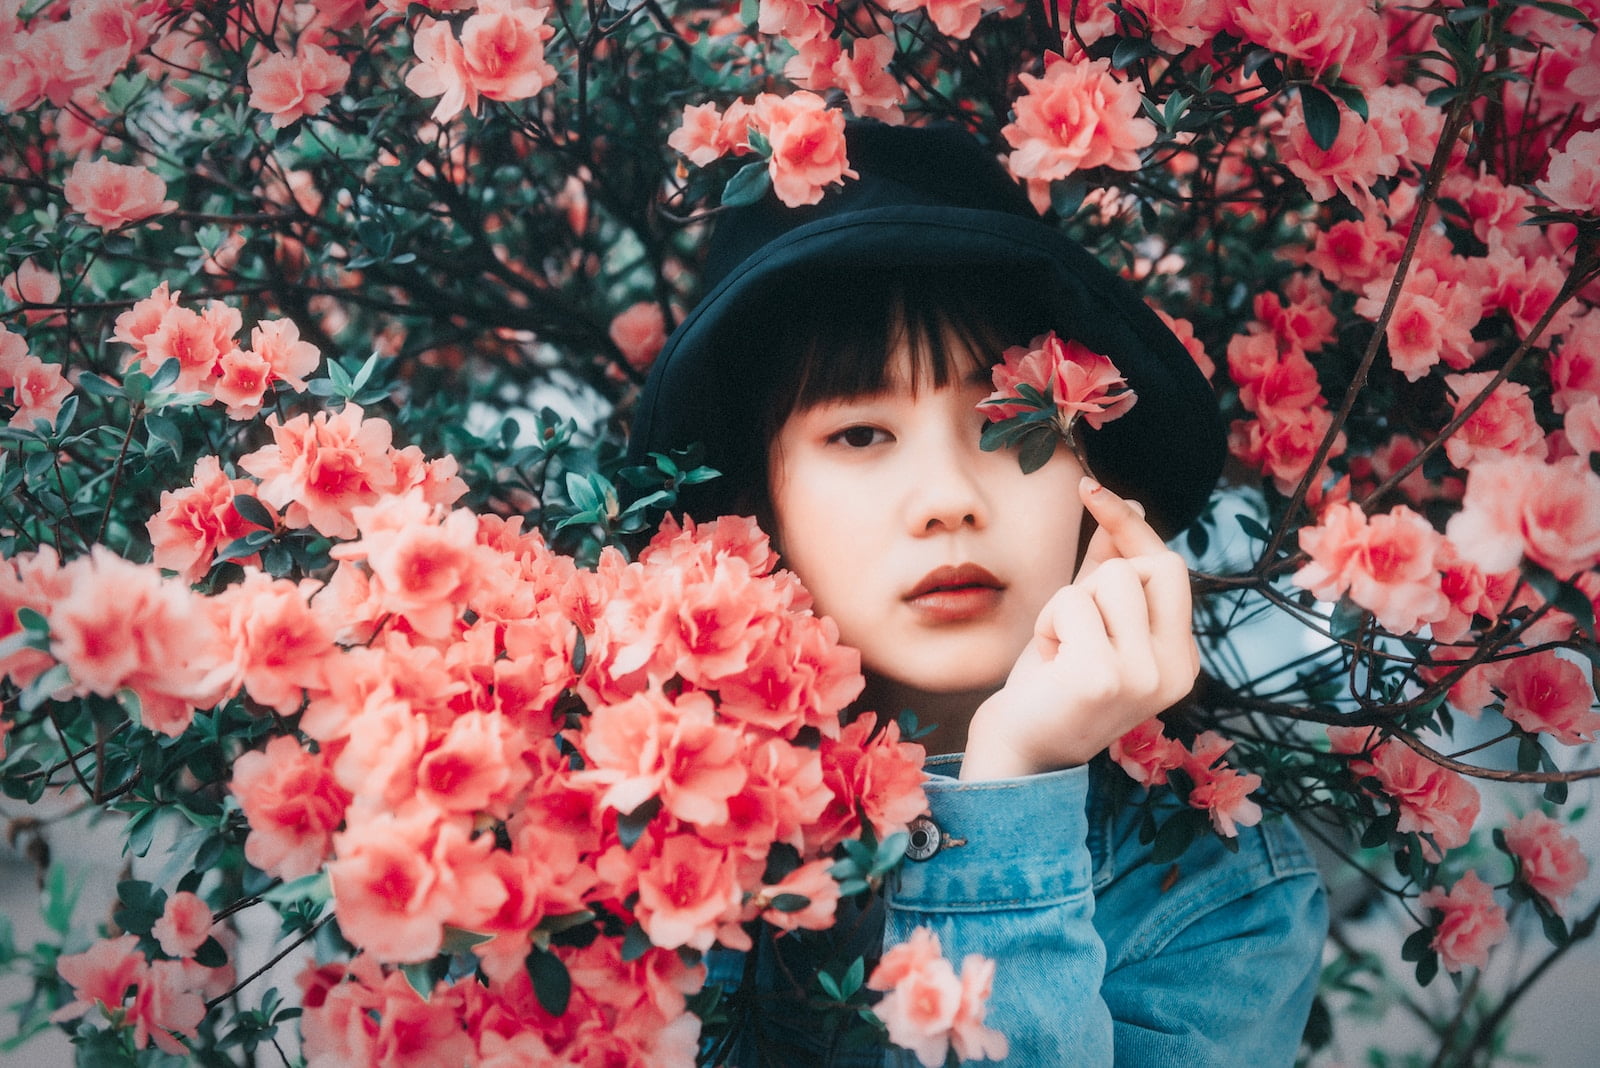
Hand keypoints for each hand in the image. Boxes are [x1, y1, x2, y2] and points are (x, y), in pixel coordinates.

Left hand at [960, 477, 1199, 780]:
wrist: (1019, 751)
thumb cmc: (1052, 685)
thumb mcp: (1089, 621)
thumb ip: (1110, 568)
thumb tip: (1129, 505)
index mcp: (1180, 659)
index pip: (1168, 566)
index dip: (1129, 526)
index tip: (1090, 490)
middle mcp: (1175, 670)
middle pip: (1144, 565)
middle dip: (1095, 580)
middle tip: (1072, 628)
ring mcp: (1144, 677)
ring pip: (1107, 578)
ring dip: (1066, 605)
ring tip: (1059, 648)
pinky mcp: (1104, 678)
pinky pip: (1073, 602)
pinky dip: (1048, 622)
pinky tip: (1048, 661)